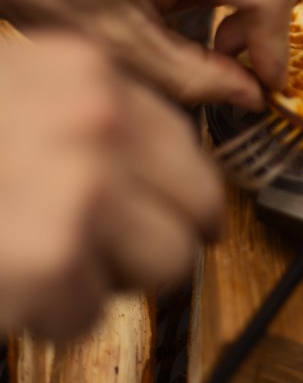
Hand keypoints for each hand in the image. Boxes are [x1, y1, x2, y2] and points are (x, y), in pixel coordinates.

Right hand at [0, 34, 222, 339]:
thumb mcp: (16, 98)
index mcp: (86, 72)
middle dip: (155, 237)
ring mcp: (80, 184)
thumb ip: (86, 125)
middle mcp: (95, 118)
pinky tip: (9, 283)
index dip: (174, 193)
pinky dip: (50, 315)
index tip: (160, 213)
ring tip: (43, 261)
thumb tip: (159, 179)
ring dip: (106, 278)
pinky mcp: (51, 257)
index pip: (187, 148)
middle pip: (198, 206)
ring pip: (165, 262)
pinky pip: (92, 312)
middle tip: (101, 249)